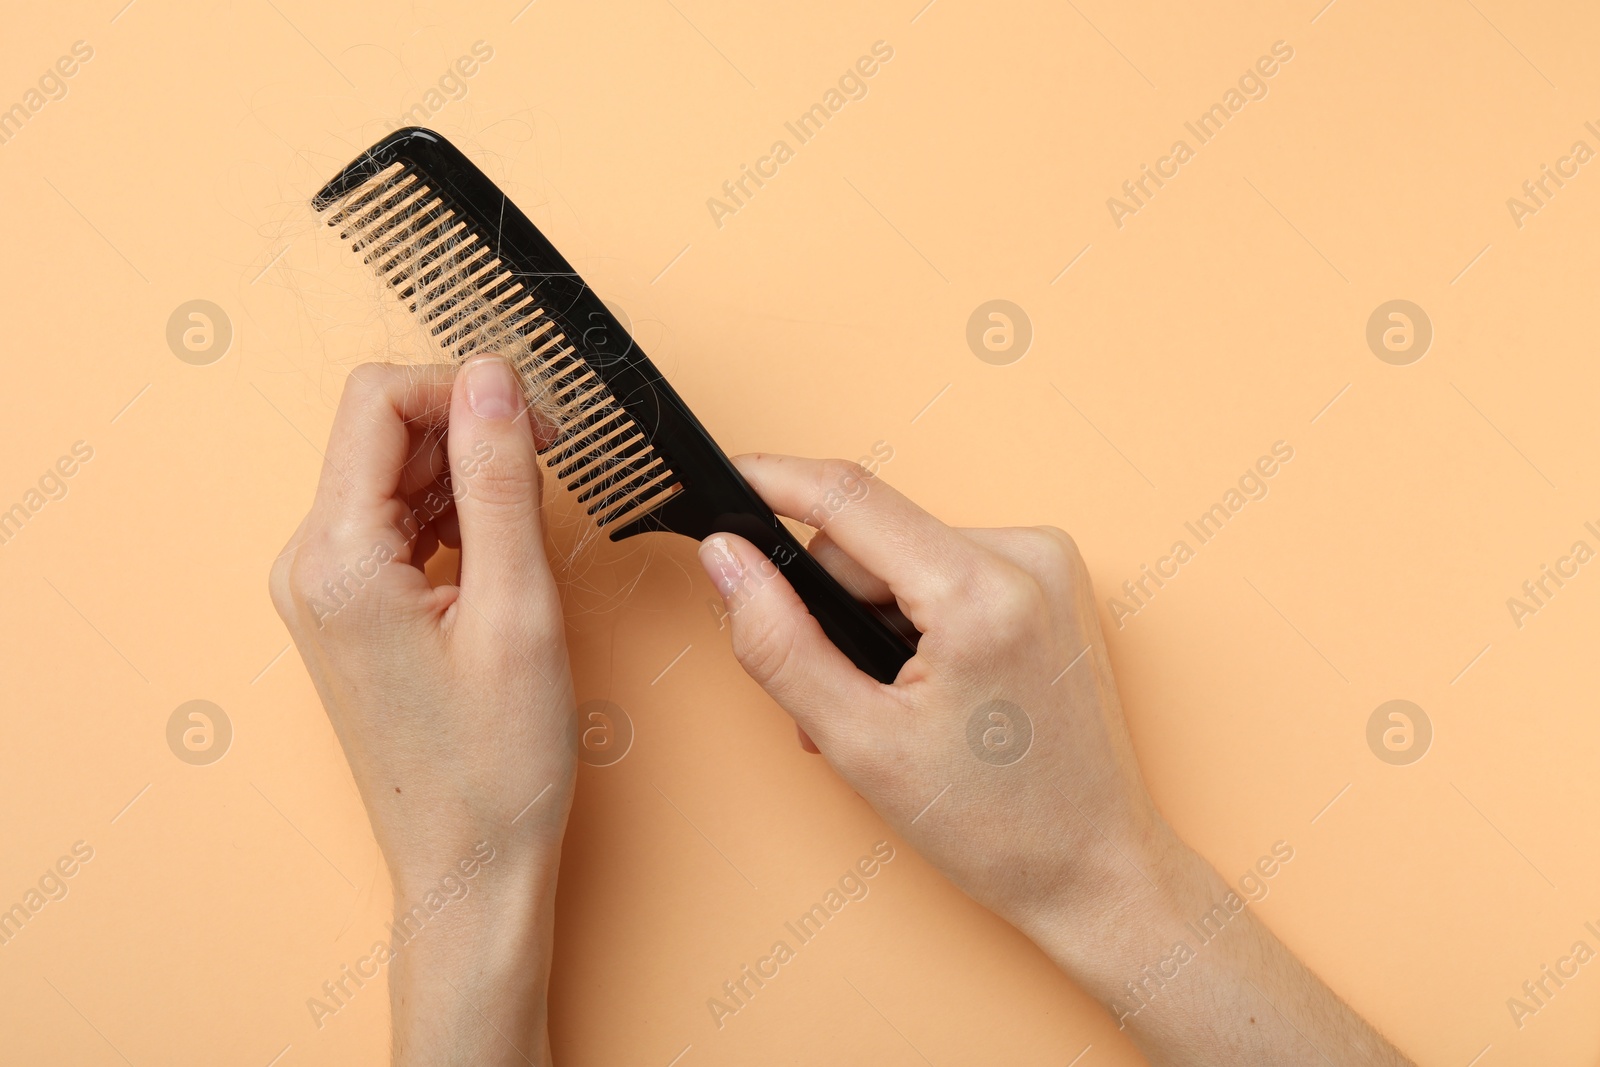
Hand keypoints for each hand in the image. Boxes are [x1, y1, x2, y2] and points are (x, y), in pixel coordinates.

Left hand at [270, 357, 573, 1065]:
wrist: (468, 866)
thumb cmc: (495, 763)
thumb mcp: (518, 609)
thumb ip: (501, 481)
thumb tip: (493, 377)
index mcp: (336, 558)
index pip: (378, 401)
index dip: (465, 390)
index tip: (536, 424)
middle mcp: (309, 564)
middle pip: (382, 432)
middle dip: (469, 431)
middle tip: (548, 473)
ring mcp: (323, 589)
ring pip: (393, 476)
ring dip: (465, 477)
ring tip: (528, 533)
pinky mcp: (349, 610)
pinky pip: (397, 525)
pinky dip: (454, 518)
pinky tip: (499, 559)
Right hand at [698, 454, 1410, 1065]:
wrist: (1097, 870)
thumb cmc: (997, 827)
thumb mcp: (858, 742)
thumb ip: (777, 641)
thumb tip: (725, 559)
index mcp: (982, 591)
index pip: (850, 497)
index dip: (773, 481)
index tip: (723, 477)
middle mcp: (1028, 556)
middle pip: (873, 540)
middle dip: (831, 609)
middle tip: (829, 700)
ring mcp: (1049, 564)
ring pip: (906, 558)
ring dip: (873, 624)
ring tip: (884, 711)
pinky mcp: (1053, 581)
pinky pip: (948, 572)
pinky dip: (917, 622)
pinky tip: (922, 690)